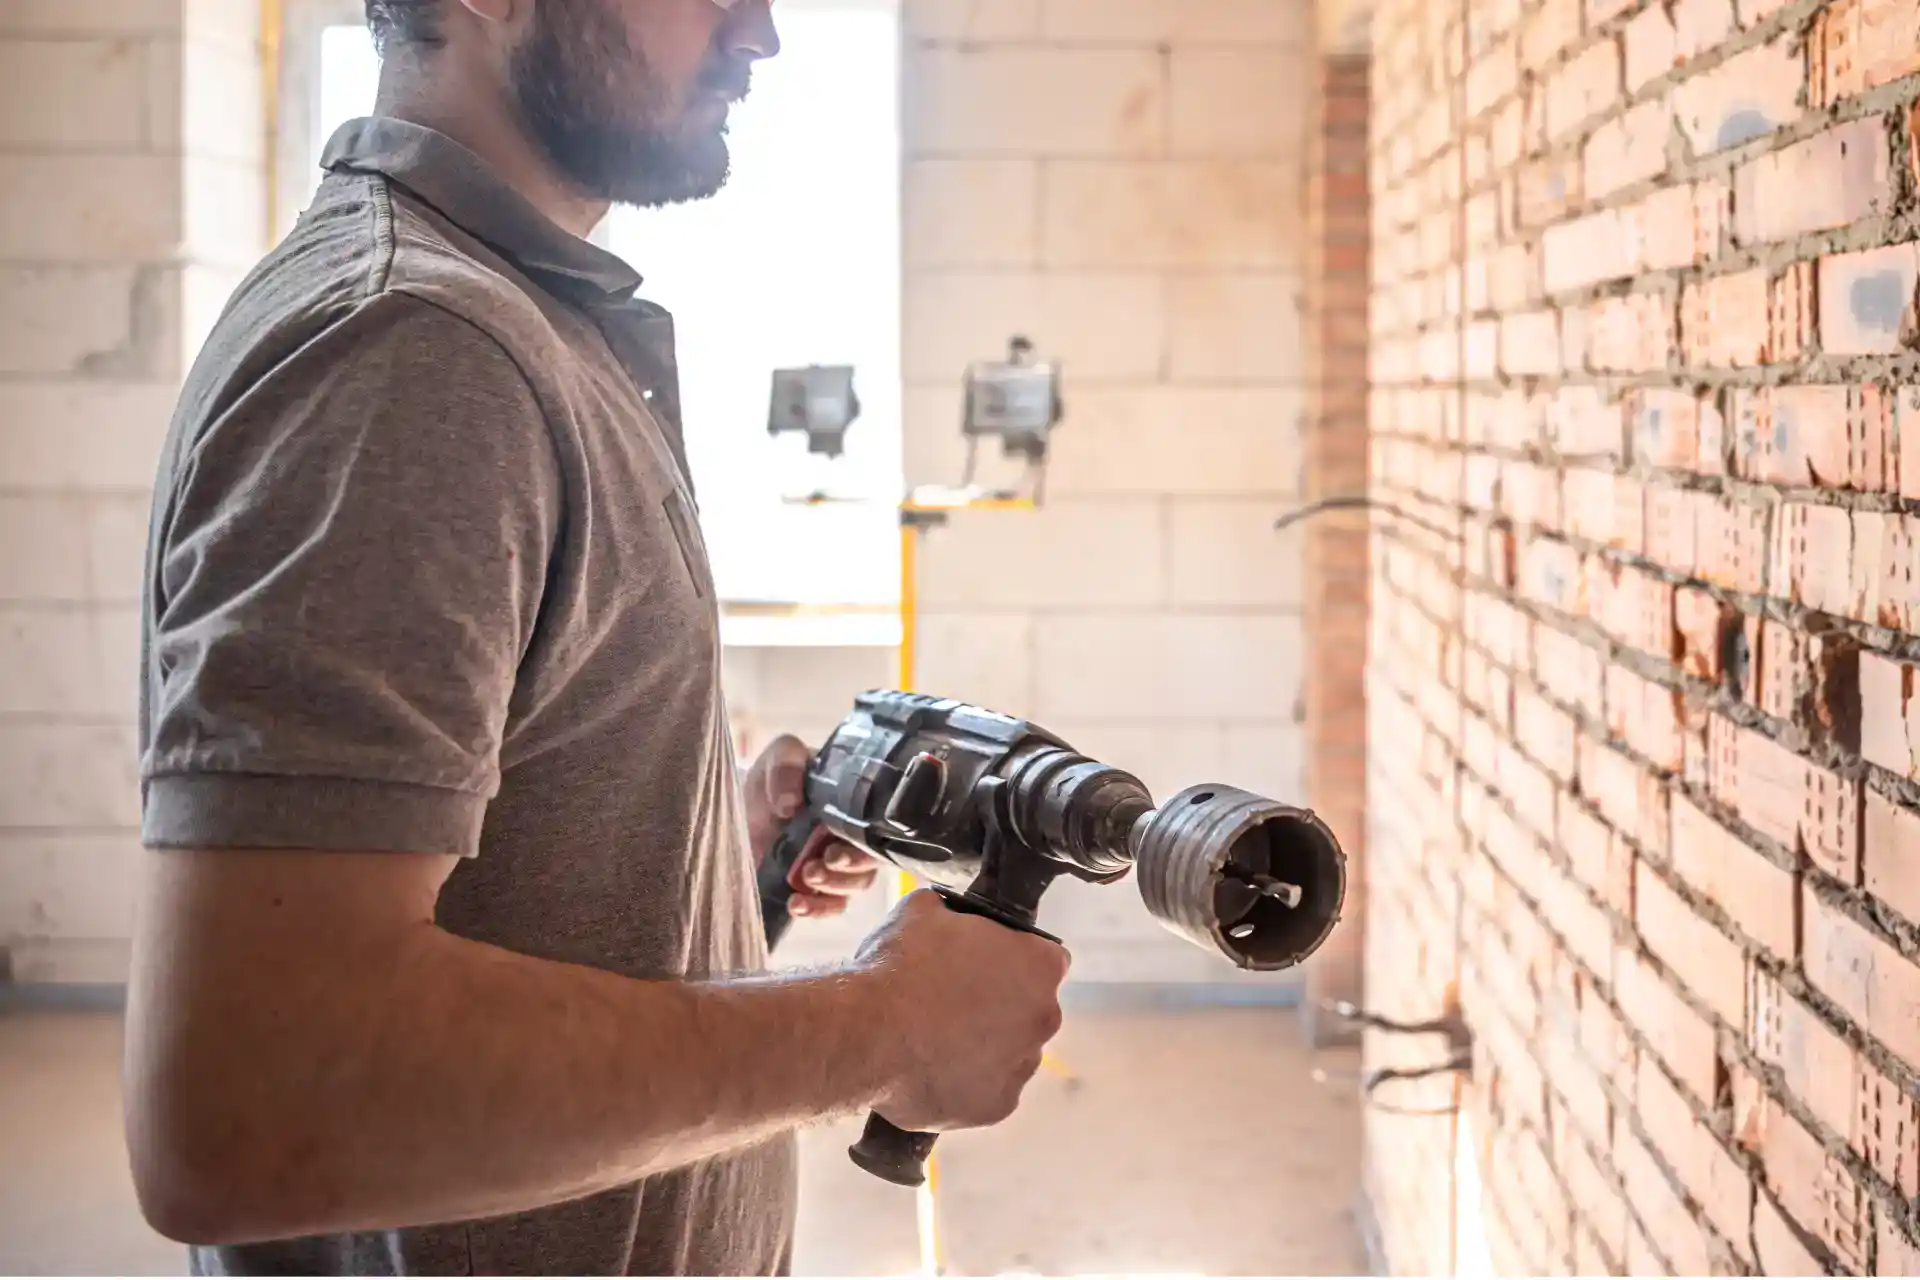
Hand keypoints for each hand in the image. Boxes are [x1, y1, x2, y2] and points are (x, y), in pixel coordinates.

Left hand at [744, 734, 881, 919]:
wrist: (741, 806)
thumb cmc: (771, 779)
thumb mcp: (778, 757)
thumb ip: (785, 767)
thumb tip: (789, 804)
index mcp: (854, 804)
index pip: (876, 827)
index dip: (863, 845)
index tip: (834, 850)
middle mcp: (852, 836)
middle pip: (870, 863)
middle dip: (848, 870)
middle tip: (819, 865)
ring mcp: (835, 864)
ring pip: (854, 886)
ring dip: (833, 888)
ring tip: (805, 879)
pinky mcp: (815, 888)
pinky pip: (830, 906)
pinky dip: (818, 909)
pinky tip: (796, 905)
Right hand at [854, 891, 1069, 1132]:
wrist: (866, 1035)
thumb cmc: (898, 967)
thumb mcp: (924, 911)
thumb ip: (955, 914)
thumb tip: (949, 917)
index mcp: (1039, 965)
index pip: (1045, 958)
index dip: (1012, 957)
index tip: (983, 962)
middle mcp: (1044, 1018)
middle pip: (1030, 1008)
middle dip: (1000, 1004)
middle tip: (951, 1000)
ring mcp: (1022, 1067)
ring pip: (1011, 1052)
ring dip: (984, 1045)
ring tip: (934, 1039)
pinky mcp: (997, 1108)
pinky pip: (988, 1091)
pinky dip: (966, 1083)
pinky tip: (931, 1069)